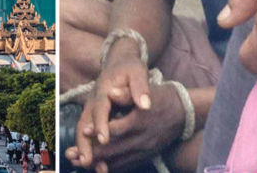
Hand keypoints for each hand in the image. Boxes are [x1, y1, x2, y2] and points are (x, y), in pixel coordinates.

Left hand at [65, 83, 184, 172]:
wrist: (184, 113)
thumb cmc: (160, 98)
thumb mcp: (145, 90)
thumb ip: (126, 93)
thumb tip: (110, 91)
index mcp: (139, 121)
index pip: (117, 129)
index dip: (100, 131)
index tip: (84, 132)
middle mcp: (142, 139)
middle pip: (114, 149)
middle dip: (93, 153)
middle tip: (72, 155)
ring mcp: (145, 150)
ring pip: (119, 160)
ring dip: (98, 163)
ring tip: (79, 163)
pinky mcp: (147, 156)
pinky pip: (128, 165)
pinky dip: (112, 167)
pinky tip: (98, 168)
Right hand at [67, 43, 150, 168]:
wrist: (119, 62)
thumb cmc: (129, 68)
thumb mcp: (137, 72)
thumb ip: (139, 88)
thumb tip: (145, 104)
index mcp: (103, 91)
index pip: (100, 109)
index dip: (100, 125)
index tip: (104, 139)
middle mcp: (93, 102)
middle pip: (85, 124)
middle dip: (84, 143)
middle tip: (86, 161)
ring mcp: (91, 109)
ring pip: (83, 130)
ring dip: (83, 148)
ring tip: (87, 165)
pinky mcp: (93, 116)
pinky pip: (88, 133)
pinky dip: (89, 147)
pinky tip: (96, 162)